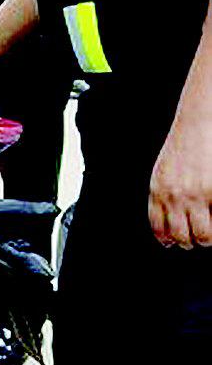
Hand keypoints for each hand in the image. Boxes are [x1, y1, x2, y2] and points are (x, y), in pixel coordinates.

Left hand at [149, 115, 211, 248]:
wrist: (198, 122)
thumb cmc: (183, 145)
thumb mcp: (163, 171)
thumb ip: (163, 193)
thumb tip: (166, 218)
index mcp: (158, 190)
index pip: (158, 227)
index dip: (166, 239)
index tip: (172, 243)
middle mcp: (176, 195)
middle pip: (180, 236)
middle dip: (188, 242)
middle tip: (195, 241)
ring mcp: (198, 194)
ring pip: (202, 235)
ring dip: (206, 239)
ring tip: (209, 237)